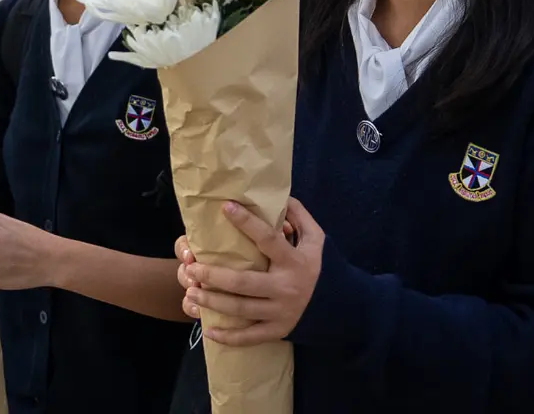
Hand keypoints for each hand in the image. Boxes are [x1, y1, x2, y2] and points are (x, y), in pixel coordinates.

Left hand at [179, 199, 323, 346]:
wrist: (343, 306)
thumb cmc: (323, 267)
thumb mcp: (317, 239)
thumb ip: (299, 216)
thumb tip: (279, 197)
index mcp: (294, 261)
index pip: (268, 239)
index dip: (246, 222)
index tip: (225, 207)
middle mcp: (286, 288)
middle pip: (243, 283)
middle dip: (213, 275)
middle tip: (191, 267)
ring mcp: (281, 312)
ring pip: (240, 309)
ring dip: (212, 302)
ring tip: (190, 293)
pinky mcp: (279, 331)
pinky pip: (250, 337)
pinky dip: (230, 337)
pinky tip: (209, 330)